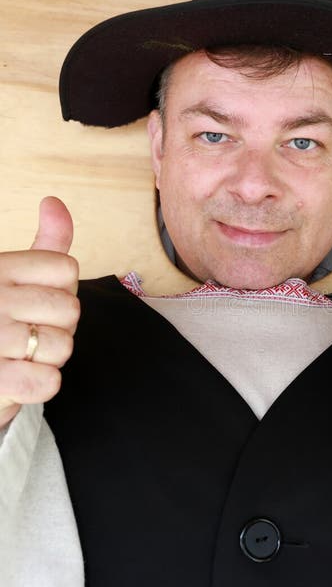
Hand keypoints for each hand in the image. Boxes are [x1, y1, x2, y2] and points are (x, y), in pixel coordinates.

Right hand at [0, 197, 79, 429]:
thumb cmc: (2, 322)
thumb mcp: (17, 276)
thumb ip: (45, 245)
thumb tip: (54, 202)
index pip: (66, 268)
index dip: (61, 290)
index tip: (35, 302)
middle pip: (70, 308)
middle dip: (59, 327)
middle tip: (29, 333)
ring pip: (62, 346)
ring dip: (49, 358)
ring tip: (22, 354)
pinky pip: (49, 381)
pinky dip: (41, 384)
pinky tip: (21, 377)